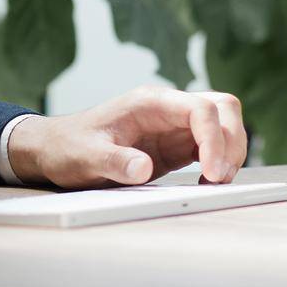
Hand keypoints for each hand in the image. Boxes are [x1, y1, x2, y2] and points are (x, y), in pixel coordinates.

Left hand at [8, 87, 247, 187]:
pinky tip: (206, 183)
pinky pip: (211, 147)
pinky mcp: (175, 146)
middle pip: (222, 108)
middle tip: (219, 177)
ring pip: (223, 126)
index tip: (211, 172)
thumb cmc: (67, 147)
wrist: (54, 149)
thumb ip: (114, 162)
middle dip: (232, 140)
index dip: (214, 138)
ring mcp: (173, 126)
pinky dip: (220, 163)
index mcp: (148, 102)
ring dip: (230, 152)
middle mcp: (166, 109)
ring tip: (214, 183)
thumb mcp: (86, 157)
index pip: (200, 108)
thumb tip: (142, 169)